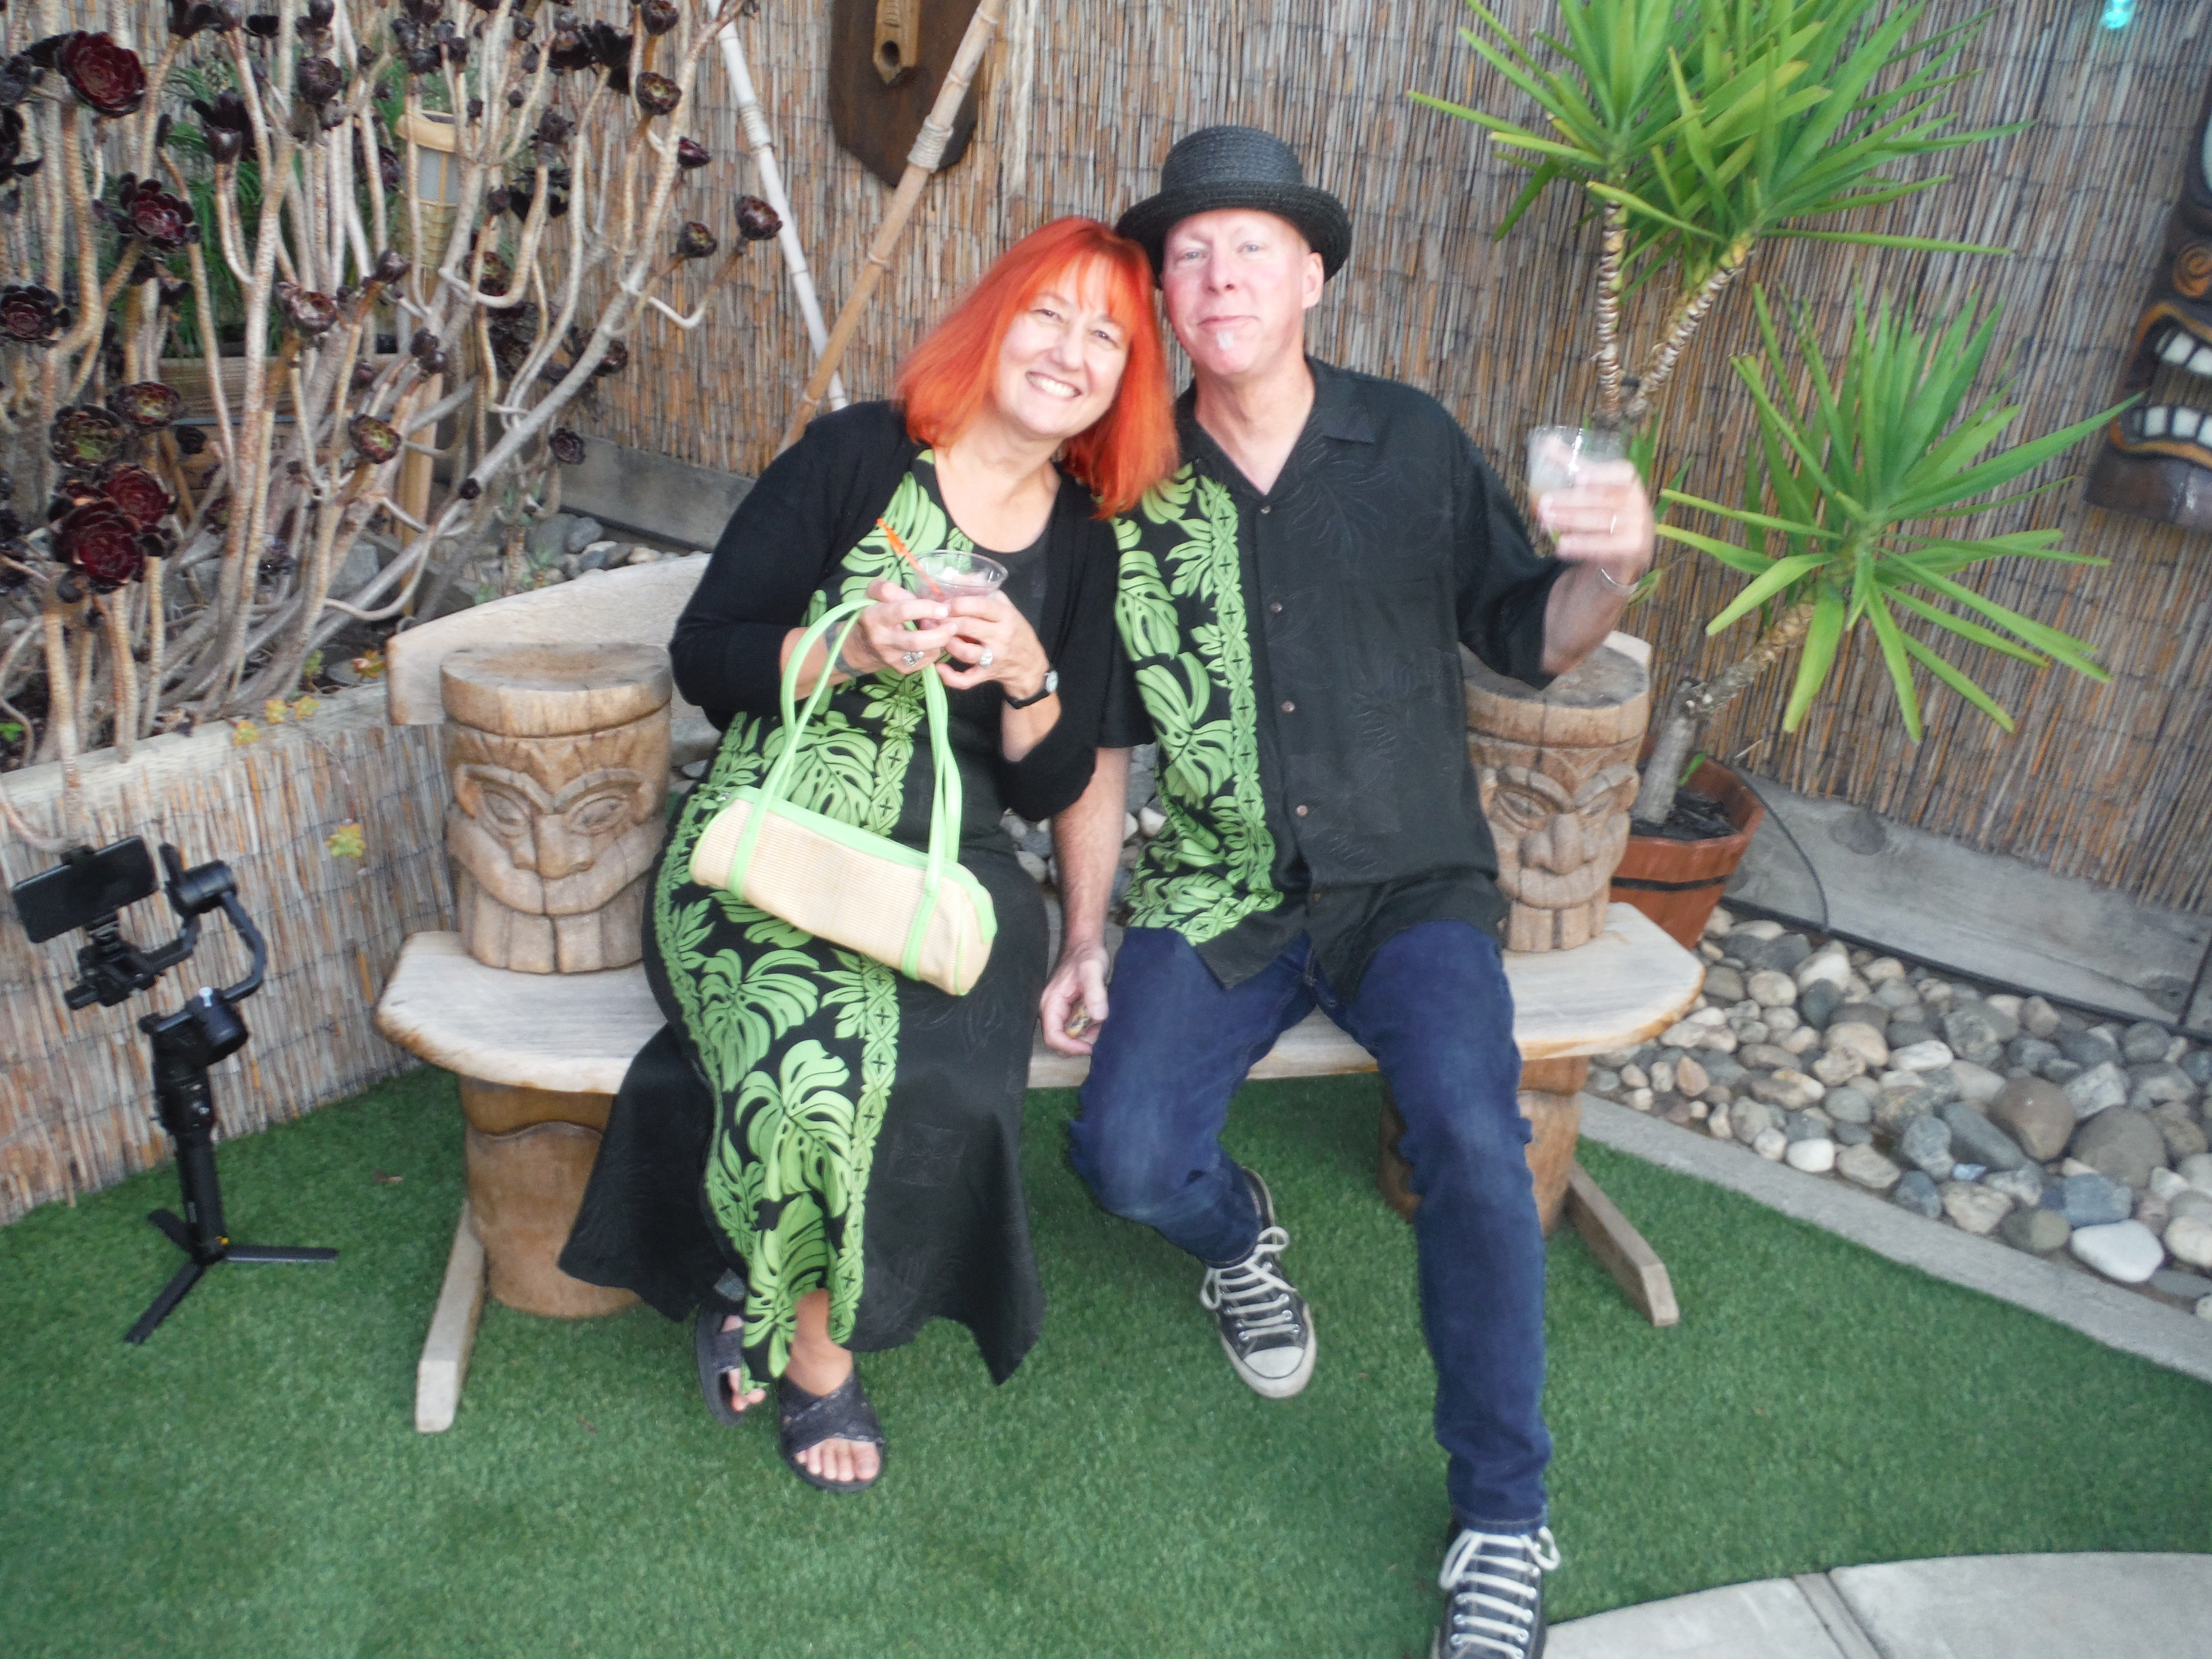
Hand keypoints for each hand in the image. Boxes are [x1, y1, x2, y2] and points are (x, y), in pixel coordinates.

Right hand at [841, 577, 959, 676]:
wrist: (860, 647)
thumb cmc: (872, 615)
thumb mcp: (872, 595)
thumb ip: (889, 589)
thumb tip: (914, 597)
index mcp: (874, 617)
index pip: (903, 611)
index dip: (926, 608)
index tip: (943, 608)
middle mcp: (882, 640)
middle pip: (916, 641)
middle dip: (940, 633)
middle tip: (952, 625)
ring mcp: (892, 658)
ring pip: (925, 653)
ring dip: (940, 641)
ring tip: (944, 630)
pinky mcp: (902, 669)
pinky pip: (927, 660)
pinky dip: (936, 649)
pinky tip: (934, 640)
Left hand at [934, 591, 1050, 699]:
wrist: (1029, 665)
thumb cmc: (1015, 631)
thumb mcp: (1007, 607)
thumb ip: (985, 592)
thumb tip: (956, 577)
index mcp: (1006, 616)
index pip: (982, 606)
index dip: (959, 603)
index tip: (943, 602)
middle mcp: (1001, 637)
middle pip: (968, 627)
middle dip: (946, 621)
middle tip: (930, 618)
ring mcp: (993, 658)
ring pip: (965, 652)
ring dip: (946, 643)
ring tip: (934, 636)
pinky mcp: (986, 675)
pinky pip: (966, 680)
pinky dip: (950, 677)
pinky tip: (939, 667)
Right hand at [1039, 939, 1109, 1055]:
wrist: (1086, 945)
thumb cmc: (1086, 955)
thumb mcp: (1093, 971)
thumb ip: (1095, 993)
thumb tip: (1098, 1016)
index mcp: (1051, 1003)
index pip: (1052, 1036)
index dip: (1070, 1047)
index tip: (1089, 1046)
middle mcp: (1052, 1009)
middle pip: (1059, 1041)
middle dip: (1078, 1043)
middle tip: (1098, 1033)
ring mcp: (1060, 1011)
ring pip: (1068, 1036)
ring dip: (1085, 1036)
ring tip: (1100, 1022)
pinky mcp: (1069, 1010)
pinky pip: (1075, 1027)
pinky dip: (1088, 1028)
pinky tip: (1099, 1017)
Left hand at [1537, 459, 1653, 590]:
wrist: (1627, 550)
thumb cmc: (1606, 511)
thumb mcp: (1592, 486)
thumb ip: (1572, 465)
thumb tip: (1545, 442)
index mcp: (1630, 482)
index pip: (1622, 472)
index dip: (1601, 474)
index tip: (1579, 478)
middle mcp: (1638, 502)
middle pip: (1603, 499)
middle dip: (1571, 501)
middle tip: (1544, 503)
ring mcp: (1638, 526)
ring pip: (1601, 522)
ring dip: (1571, 522)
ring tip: (1546, 521)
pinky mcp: (1634, 549)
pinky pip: (1605, 547)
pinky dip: (1582, 546)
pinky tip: (1561, 546)